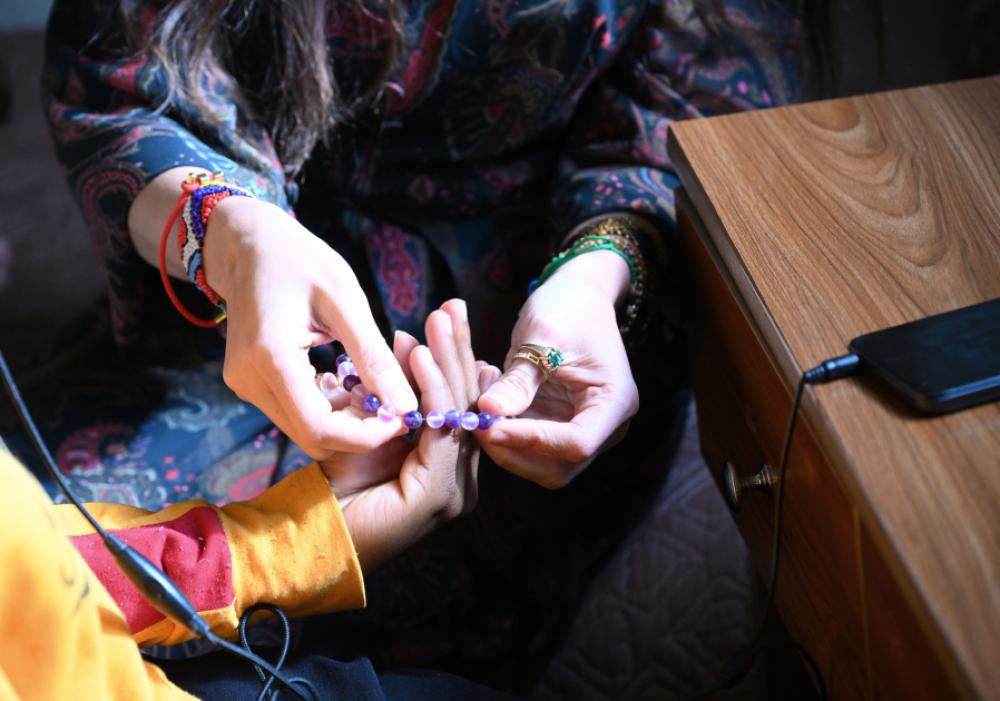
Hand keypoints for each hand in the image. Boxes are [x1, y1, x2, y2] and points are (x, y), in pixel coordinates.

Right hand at [202, 196, 417, 457]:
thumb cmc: (301, 260)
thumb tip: (406, 406)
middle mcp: (249, 379)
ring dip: (345, 421)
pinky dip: (327, 409)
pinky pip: (294, 413)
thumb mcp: (346, 300)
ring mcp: (244, 384)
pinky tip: (349, 383)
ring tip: (374, 390)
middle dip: (359, 432)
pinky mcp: (248, 384)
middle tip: (395, 406)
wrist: (248, 244)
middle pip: (311, 436)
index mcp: (271, 355)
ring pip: (303, 429)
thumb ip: (374, 357)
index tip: (402, 419)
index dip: (365, 435)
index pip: (319, 426)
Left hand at [320, 299, 488, 571]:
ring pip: (459, 411)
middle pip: (468, 401)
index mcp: (452, 464)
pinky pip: (441, 430)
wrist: (312, 537)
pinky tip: (419, 357)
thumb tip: (402, 345)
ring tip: (437, 320)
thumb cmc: (336, 487)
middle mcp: (464, 478)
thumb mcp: (369, 427)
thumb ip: (389, 394)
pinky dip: (431, 390)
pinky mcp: (439, 494)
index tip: (446, 314)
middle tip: (450, 306)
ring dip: (447, 362)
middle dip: (458, 350)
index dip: (455, 356)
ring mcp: (456, 489)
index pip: (461, 401)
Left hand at [477, 251, 638, 488]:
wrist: (577, 295)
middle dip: (512, 449)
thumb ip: (518, 380)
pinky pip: (525, 444)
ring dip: (501, 441)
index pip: (577, 442)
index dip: (532, 441)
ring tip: (480, 397)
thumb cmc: (568, 307)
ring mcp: (580, 429)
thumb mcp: (542, 336)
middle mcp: (603, 426)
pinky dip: (500, 431)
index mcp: (614, 403)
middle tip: (475, 420)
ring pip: (537, 463)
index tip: (490, 427)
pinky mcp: (556, 427)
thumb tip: (487, 413)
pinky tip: (485, 398)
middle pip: (558, 466)